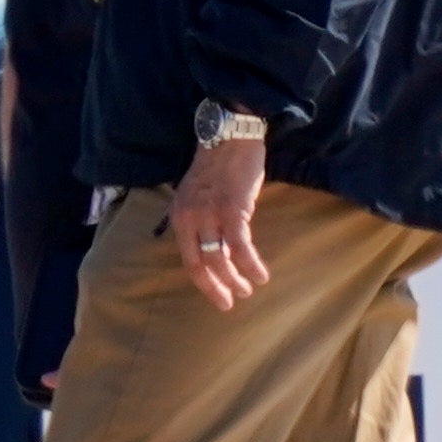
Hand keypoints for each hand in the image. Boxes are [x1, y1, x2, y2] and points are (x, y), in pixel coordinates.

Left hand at [170, 133, 270, 309]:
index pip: (188, 260)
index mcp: (180, 216)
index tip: (219, 297)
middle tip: (231, 302)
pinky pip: (242, 247)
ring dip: (236, 280)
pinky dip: (252, 265)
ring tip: (249, 289)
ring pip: (220, 260)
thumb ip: (203, 224)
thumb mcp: (198, 197)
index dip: (204, 283)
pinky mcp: (233, 211)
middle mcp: (190, 218)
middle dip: (217, 288)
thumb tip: (220, 254)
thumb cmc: (218, 167)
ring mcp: (210, 215)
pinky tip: (262, 276)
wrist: (230, 138)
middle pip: (201, 265)